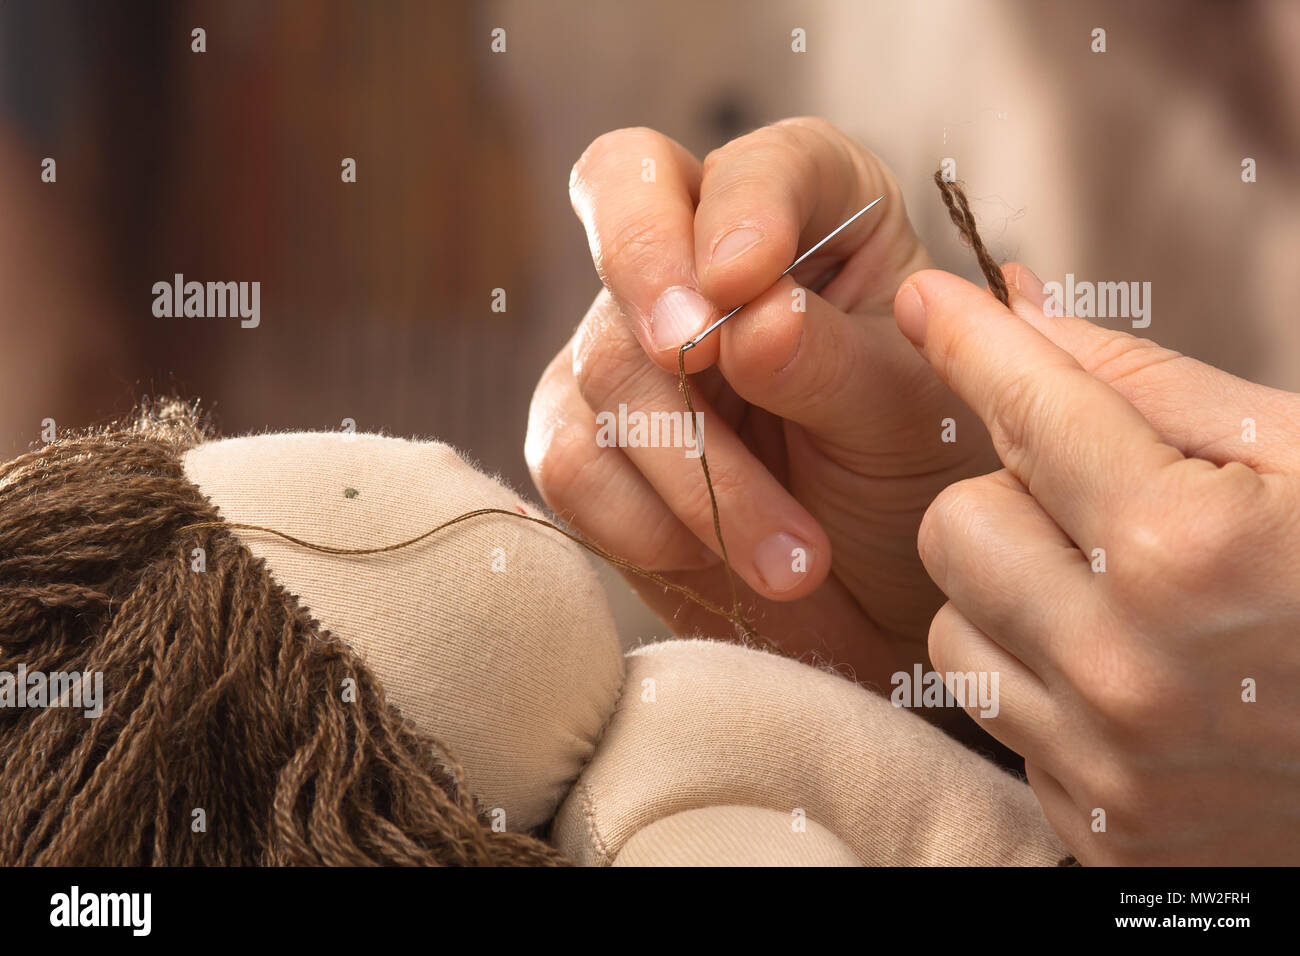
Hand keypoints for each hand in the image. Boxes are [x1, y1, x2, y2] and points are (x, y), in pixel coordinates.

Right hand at [527, 119, 994, 684]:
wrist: (883, 598)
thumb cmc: (921, 479)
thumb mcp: (912, 419)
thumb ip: (834, 363)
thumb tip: (749, 321)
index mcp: (815, 211)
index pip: (755, 166)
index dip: (740, 209)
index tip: (746, 280)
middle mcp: (708, 256)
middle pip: (624, 201)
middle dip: (648, 274)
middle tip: (687, 355)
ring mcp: (636, 342)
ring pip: (607, 360)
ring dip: (693, 469)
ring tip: (794, 562)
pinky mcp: (592, 433)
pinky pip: (571, 458)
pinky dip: (640, 519)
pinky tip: (712, 559)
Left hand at [902, 264, 1299, 863]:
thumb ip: (1154, 388)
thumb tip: (1025, 316)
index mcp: (1187, 551)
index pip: (1026, 413)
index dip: (968, 340)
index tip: (927, 302)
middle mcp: (1125, 668)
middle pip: (954, 527)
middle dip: (1010, 497)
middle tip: (1100, 505)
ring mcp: (1108, 764)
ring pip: (954, 629)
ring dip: (1013, 596)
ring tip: (1120, 600)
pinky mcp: (1101, 831)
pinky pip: (1001, 718)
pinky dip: (1044, 683)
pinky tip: (1134, 679)